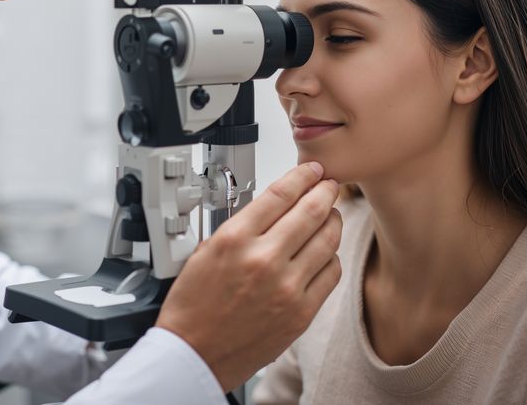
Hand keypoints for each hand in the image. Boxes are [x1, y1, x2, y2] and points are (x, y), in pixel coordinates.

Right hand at [155, 162, 341, 391]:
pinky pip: (331, 273)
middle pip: (311, 211)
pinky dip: (331, 257)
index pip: (281, 194)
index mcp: (234, 240)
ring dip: (333, 221)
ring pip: (328, 239)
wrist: (195, 355)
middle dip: (326, 192)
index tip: (312, 171)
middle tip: (330, 186)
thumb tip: (274, 206)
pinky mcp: (301, 312)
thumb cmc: (193, 307)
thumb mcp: (205, 252)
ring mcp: (286, 287)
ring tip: (329, 216)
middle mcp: (263, 260)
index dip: (303, 176)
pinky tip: (324, 253)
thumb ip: (241, 226)